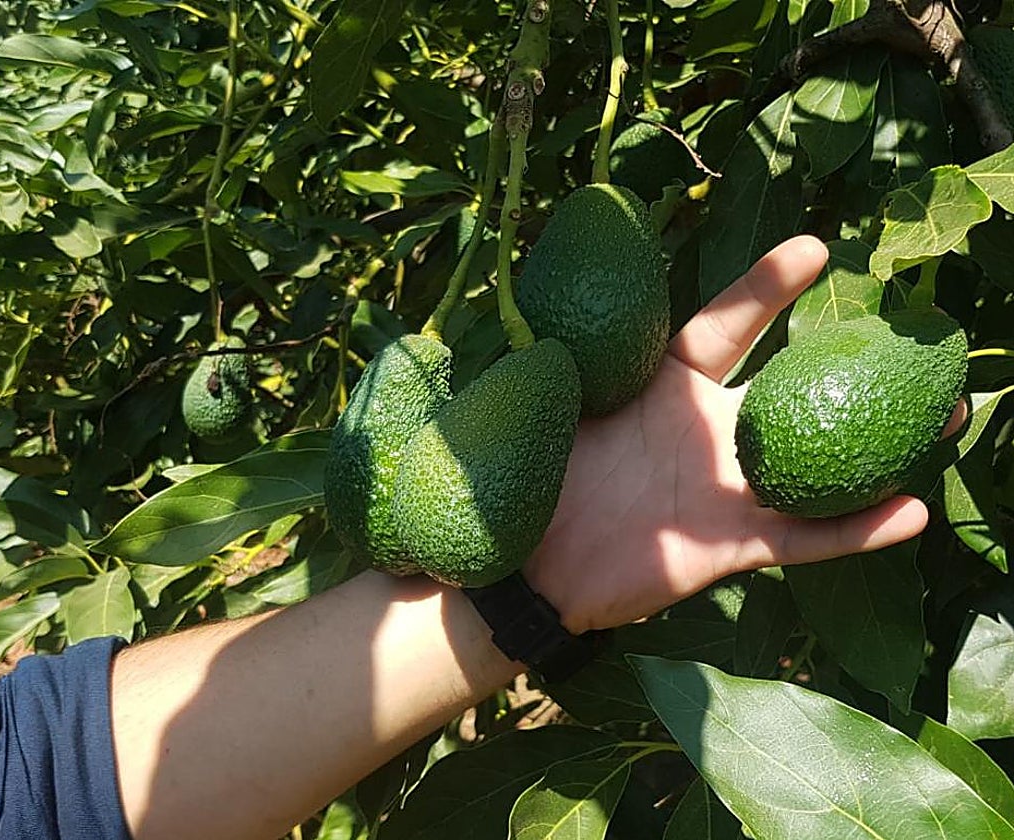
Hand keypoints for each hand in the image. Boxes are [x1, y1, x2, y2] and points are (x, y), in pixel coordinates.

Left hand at [524, 235, 964, 633]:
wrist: (522, 565)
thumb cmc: (531, 474)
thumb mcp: (557, 402)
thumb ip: (578, 352)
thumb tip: (572, 284)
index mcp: (665, 386)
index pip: (726, 326)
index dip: (766, 289)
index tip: (816, 249)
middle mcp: (707, 431)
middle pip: (796, 390)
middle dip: (856, 364)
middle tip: (918, 337)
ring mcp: (724, 489)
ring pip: (818, 463)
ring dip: (884, 445)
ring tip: (950, 416)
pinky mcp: (731, 547)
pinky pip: (802, 538)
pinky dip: (854, 530)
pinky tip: (912, 512)